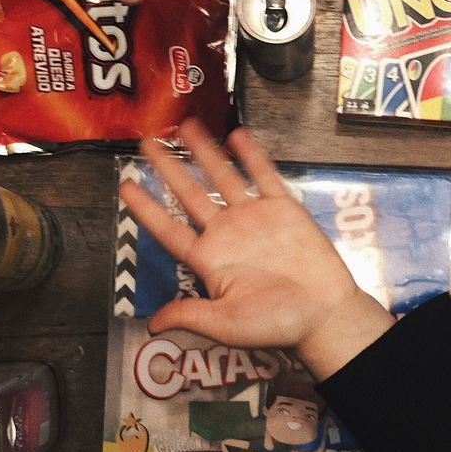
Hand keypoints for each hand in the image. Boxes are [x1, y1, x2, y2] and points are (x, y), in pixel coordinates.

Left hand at [119, 118, 394, 380]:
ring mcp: (254, 219)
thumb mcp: (227, 324)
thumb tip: (154, 323)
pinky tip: (236, 137)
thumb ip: (191, 315)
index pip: (169, 228)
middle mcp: (228, 235)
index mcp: (210, 260)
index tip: (126, 187)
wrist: (324, 314)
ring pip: (223, 178)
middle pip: (189, 195)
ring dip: (204, 152)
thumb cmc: (279, 324)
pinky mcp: (283, 210)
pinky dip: (250, 156)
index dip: (146, 208)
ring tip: (187, 127)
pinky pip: (263, 176)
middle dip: (168, 168)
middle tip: (147, 144)